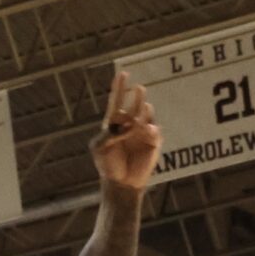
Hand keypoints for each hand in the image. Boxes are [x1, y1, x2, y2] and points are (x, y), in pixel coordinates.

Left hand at [91, 70, 160, 190]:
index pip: (118, 101)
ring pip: (146, 115)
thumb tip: (126, 126)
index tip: (122, 73)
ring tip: (143, 107)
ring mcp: (143, 131)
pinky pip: (154, 132)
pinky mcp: (153, 141)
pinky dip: (151, 130)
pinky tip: (147, 130)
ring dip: (144, 111)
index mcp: (114, 122)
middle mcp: (130, 123)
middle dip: (136, 96)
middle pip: (134, 105)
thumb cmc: (107, 164)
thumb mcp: (100, 148)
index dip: (120, 87)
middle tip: (138, 89)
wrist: (121, 182)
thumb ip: (108, 134)